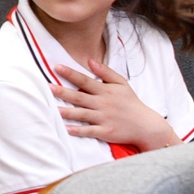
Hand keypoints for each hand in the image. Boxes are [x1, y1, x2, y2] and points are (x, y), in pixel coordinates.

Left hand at [52, 61, 175, 148]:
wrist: (145, 125)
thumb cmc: (131, 103)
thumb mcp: (121, 83)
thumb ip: (106, 72)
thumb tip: (90, 61)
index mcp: (105, 91)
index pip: (85, 80)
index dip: (71, 73)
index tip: (57, 67)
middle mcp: (103, 104)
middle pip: (79, 97)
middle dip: (63, 92)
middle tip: (47, 87)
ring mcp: (104, 118)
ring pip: (82, 115)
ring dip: (67, 112)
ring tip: (53, 109)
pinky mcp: (105, 132)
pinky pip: (89, 131)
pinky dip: (78, 131)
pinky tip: (66, 129)